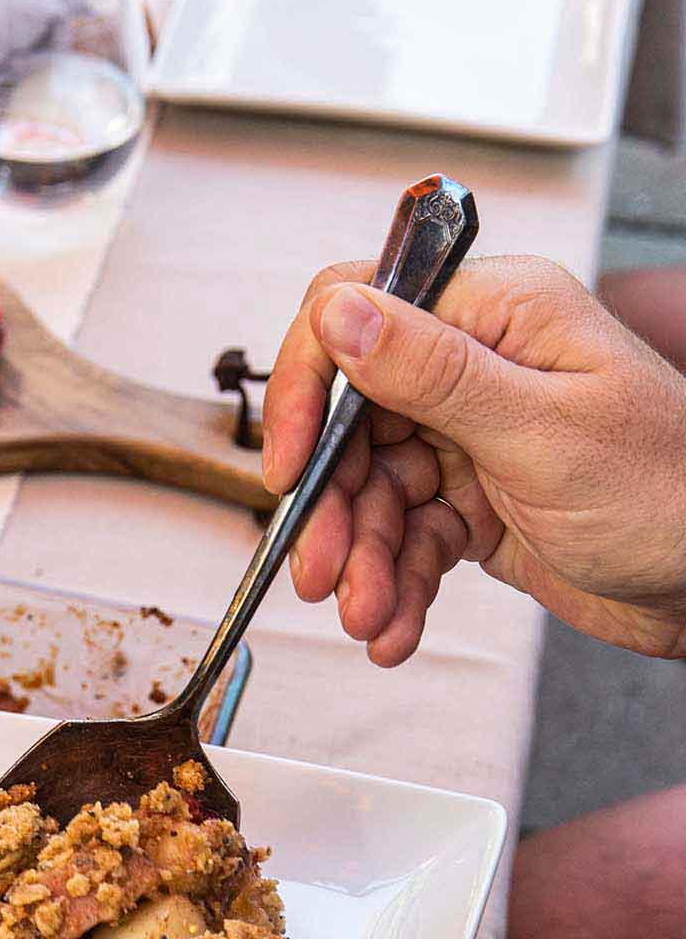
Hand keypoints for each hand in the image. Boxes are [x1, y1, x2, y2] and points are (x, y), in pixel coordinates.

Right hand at [262, 254, 685, 664]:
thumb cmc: (670, 492)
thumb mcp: (542, 430)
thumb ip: (432, 372)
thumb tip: (341, 312)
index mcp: (497, 317)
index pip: (360, 316)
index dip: (311, 389)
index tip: (289, 463)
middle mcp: (479, 368)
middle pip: (356, 425)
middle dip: (335, 507)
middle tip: (322, 572)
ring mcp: (475, 437)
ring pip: (376, 494)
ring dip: (364, 562)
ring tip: (371, 614)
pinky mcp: (477, 502)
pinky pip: (409, 539)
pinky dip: (396, 586)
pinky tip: (396, 626)